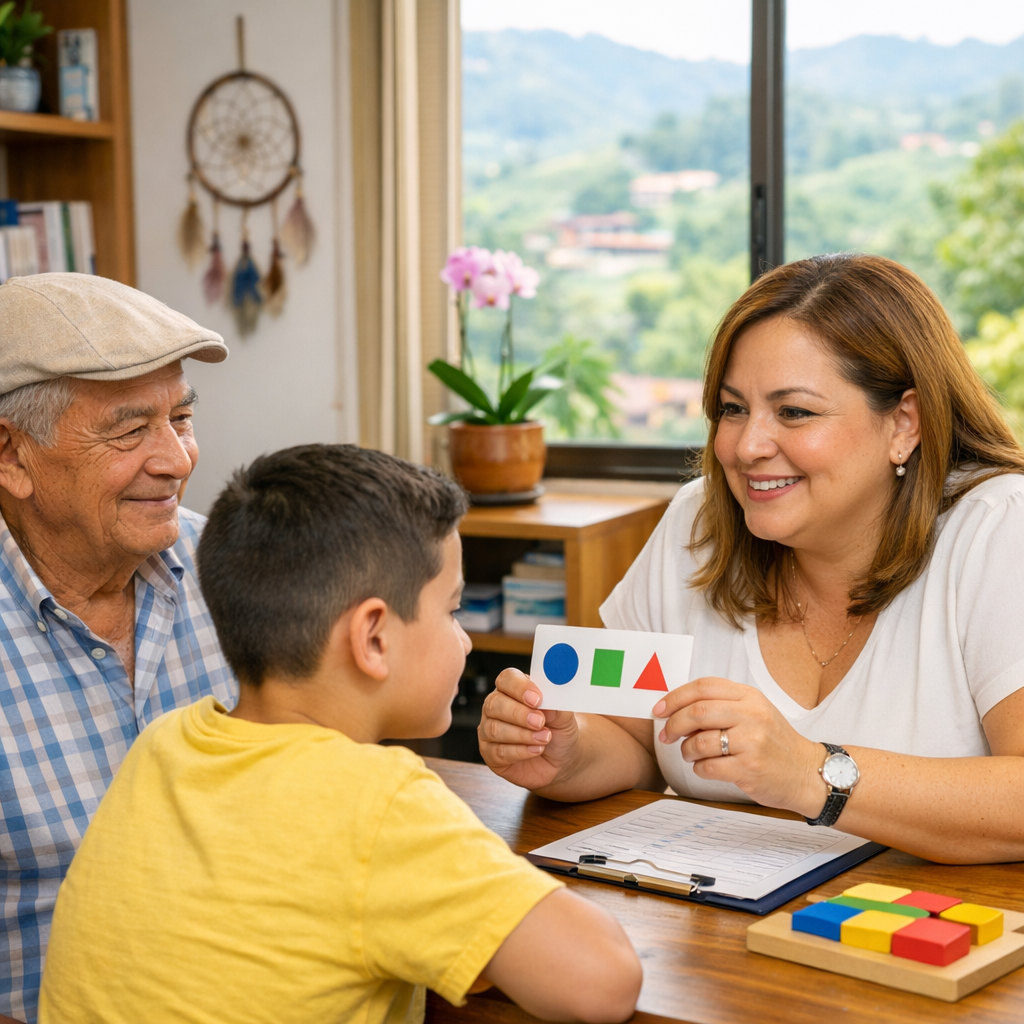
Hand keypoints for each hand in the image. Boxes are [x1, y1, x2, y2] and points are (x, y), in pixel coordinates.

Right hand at [478, 668, 581, 790]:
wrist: (563, 757)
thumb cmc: (559, 730)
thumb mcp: (564, 716)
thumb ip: (556, 705)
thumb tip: (547, 699)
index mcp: (513, 689)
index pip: (506, 679)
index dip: (519, 687)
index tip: (537, 699)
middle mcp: (496, 707)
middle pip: (494, 703)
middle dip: (518, 714)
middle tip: (540, 722)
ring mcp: (490, 731)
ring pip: (494, 729)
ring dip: (522, 735)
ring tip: (544, 738)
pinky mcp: (490, 754)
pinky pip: (497, 752)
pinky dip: (519, 751)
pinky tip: (536, 750)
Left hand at [653, 677, 826, 816]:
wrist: (808, 773)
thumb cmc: (774, 742)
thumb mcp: (754, 711)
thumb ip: (722, 704)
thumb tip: (676, 707)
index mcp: (749, 697)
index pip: (703, 687)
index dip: (675, 697)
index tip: (658, 709)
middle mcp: (752, 715)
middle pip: (697, 712)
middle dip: (673, 724)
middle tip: (665, 735)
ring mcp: (752, 742)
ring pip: (699, 742)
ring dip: (686, 750)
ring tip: (691, 755)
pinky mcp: (749, 769)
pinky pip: (708, 767)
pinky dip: (699, 769)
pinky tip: (706, 768)